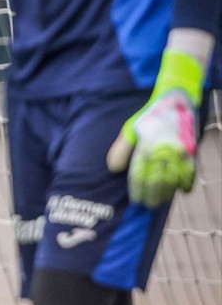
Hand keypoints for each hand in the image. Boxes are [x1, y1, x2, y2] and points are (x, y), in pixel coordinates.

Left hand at [106, 90, 197, 207]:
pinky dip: (187, 184)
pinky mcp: (192, 150)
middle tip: (148, 204)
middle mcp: (161, 150)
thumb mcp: (131, 129)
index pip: (139, 175)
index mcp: (144, 146)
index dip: (137, 190)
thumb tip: (113, 169)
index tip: (136, 199)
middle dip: (151, 195)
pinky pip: (191, 172)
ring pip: (173, 180)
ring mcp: (178, 151)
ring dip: (167, 193)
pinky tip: (182, 191)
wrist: (176, 100)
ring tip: (161, 201)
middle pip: (156, 181)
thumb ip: (121, 149)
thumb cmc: (150, 117)